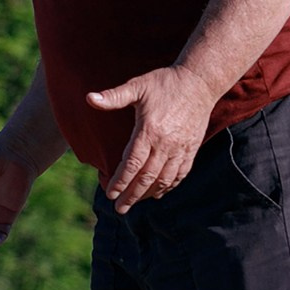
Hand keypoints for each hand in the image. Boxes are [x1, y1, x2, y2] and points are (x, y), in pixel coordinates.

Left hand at [88, 65, 223, 212]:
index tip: (110, 193)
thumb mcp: (138, 86)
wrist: (200, 81)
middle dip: (132, 195)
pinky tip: (159, 193)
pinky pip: (180, 174)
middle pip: (147, 177)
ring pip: (164, 179)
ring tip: (135, 204)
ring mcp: (181, 148)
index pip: (132, 163)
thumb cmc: (165, 82)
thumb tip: (89, 98)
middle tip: (119, 209)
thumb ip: (114, 96)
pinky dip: (169, 186)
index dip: (120, 181)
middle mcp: (166, 143)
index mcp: (150, 130)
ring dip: (148, 194)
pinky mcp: (192, 148)